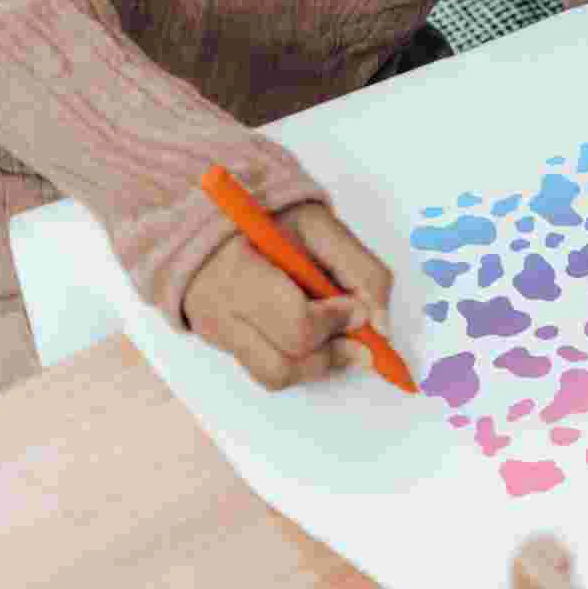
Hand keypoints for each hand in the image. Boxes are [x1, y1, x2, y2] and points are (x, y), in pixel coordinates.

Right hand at [181, 201, 391, 388]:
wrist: (206, 212)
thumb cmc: (265, 213)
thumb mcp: (319, 223)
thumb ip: (359, 269)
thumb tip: (381, 325)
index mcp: (239, 273)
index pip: (294, 324)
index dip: (335, 321)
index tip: (356, 308)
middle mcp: (219, 313)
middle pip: (283, 366)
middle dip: (332, 354)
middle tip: (356, 334)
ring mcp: (216, 332)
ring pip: (275, 376)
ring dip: (317, 362)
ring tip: (335, 334)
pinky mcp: (220, 342)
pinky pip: (265, 367)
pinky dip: (298, 357)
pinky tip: (310, 329)